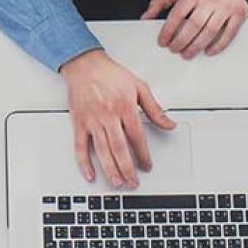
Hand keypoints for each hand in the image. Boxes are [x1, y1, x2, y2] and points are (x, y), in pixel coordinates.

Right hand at [59, 49, 174, 187]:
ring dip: (110, 170)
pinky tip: (90, 174)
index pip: (137, 138)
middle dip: (128, 169)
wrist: (84, 64)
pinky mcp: (79, 123)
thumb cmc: (110, 74)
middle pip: (119, 149)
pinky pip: (80, 146)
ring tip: (117, 183)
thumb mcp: (139, 86)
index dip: (143, 155)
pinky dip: (84, 163)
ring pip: (102, 151)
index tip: (147, 166)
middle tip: (133, 182)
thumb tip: (169, 124)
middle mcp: (108, 115)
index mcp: (125, 107)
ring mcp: (92, 120)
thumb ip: (155, 108)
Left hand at [143, 0, 247, 58]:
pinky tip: (208, 52)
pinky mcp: (238, 15)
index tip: (162, 42)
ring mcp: (225, 8)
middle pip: (194, 25)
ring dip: (197, 46)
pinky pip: (229, 34)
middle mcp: (209, 0)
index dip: (168, 30)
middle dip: (182, 41)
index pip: (178, 14)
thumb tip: (145, 17)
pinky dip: (218, 46)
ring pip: (210, 31)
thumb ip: (161, 2)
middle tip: (174, 50)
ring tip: (187, 54)